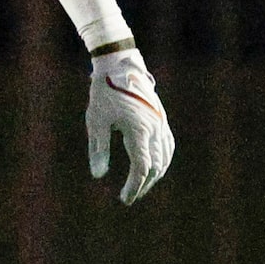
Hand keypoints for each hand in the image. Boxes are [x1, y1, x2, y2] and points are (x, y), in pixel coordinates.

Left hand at [86, 46, 173, 203]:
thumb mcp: (96, 121)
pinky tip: (156, 166)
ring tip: (141, 186)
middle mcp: (155, 128)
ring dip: (155, 175)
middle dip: (143, 184)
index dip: (134, 186)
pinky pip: (168, 145)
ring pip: (165, 157)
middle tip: (129, 196)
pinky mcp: (161, 118)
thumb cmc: (105, 92)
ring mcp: (161, 123)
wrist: (120, 65)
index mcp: (139, 130)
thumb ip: (98, 149)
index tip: (125, 199)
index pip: (142, 167)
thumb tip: (98, 176)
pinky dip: (163, 160)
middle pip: (156, 166)